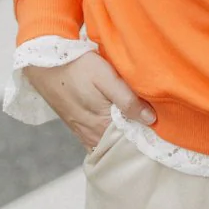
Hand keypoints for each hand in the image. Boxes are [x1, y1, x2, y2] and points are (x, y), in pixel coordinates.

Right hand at [23, 52, 156, 150]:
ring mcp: (84, 132)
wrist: (45, 64)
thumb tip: (150, 120)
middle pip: (121, 144)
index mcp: (102, 124)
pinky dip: (110, 136)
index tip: (162, 130)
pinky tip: (120, 126)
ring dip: (124, 137)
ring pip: (110, 142)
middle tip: (156, 129)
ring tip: (140, 127)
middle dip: (138, 138)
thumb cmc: (78, 67)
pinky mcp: (78, 127)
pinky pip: (98, 139)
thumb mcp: (106, 77)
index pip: (131, 141)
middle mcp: (92, 134)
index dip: (148, 135)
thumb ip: (127, 100)